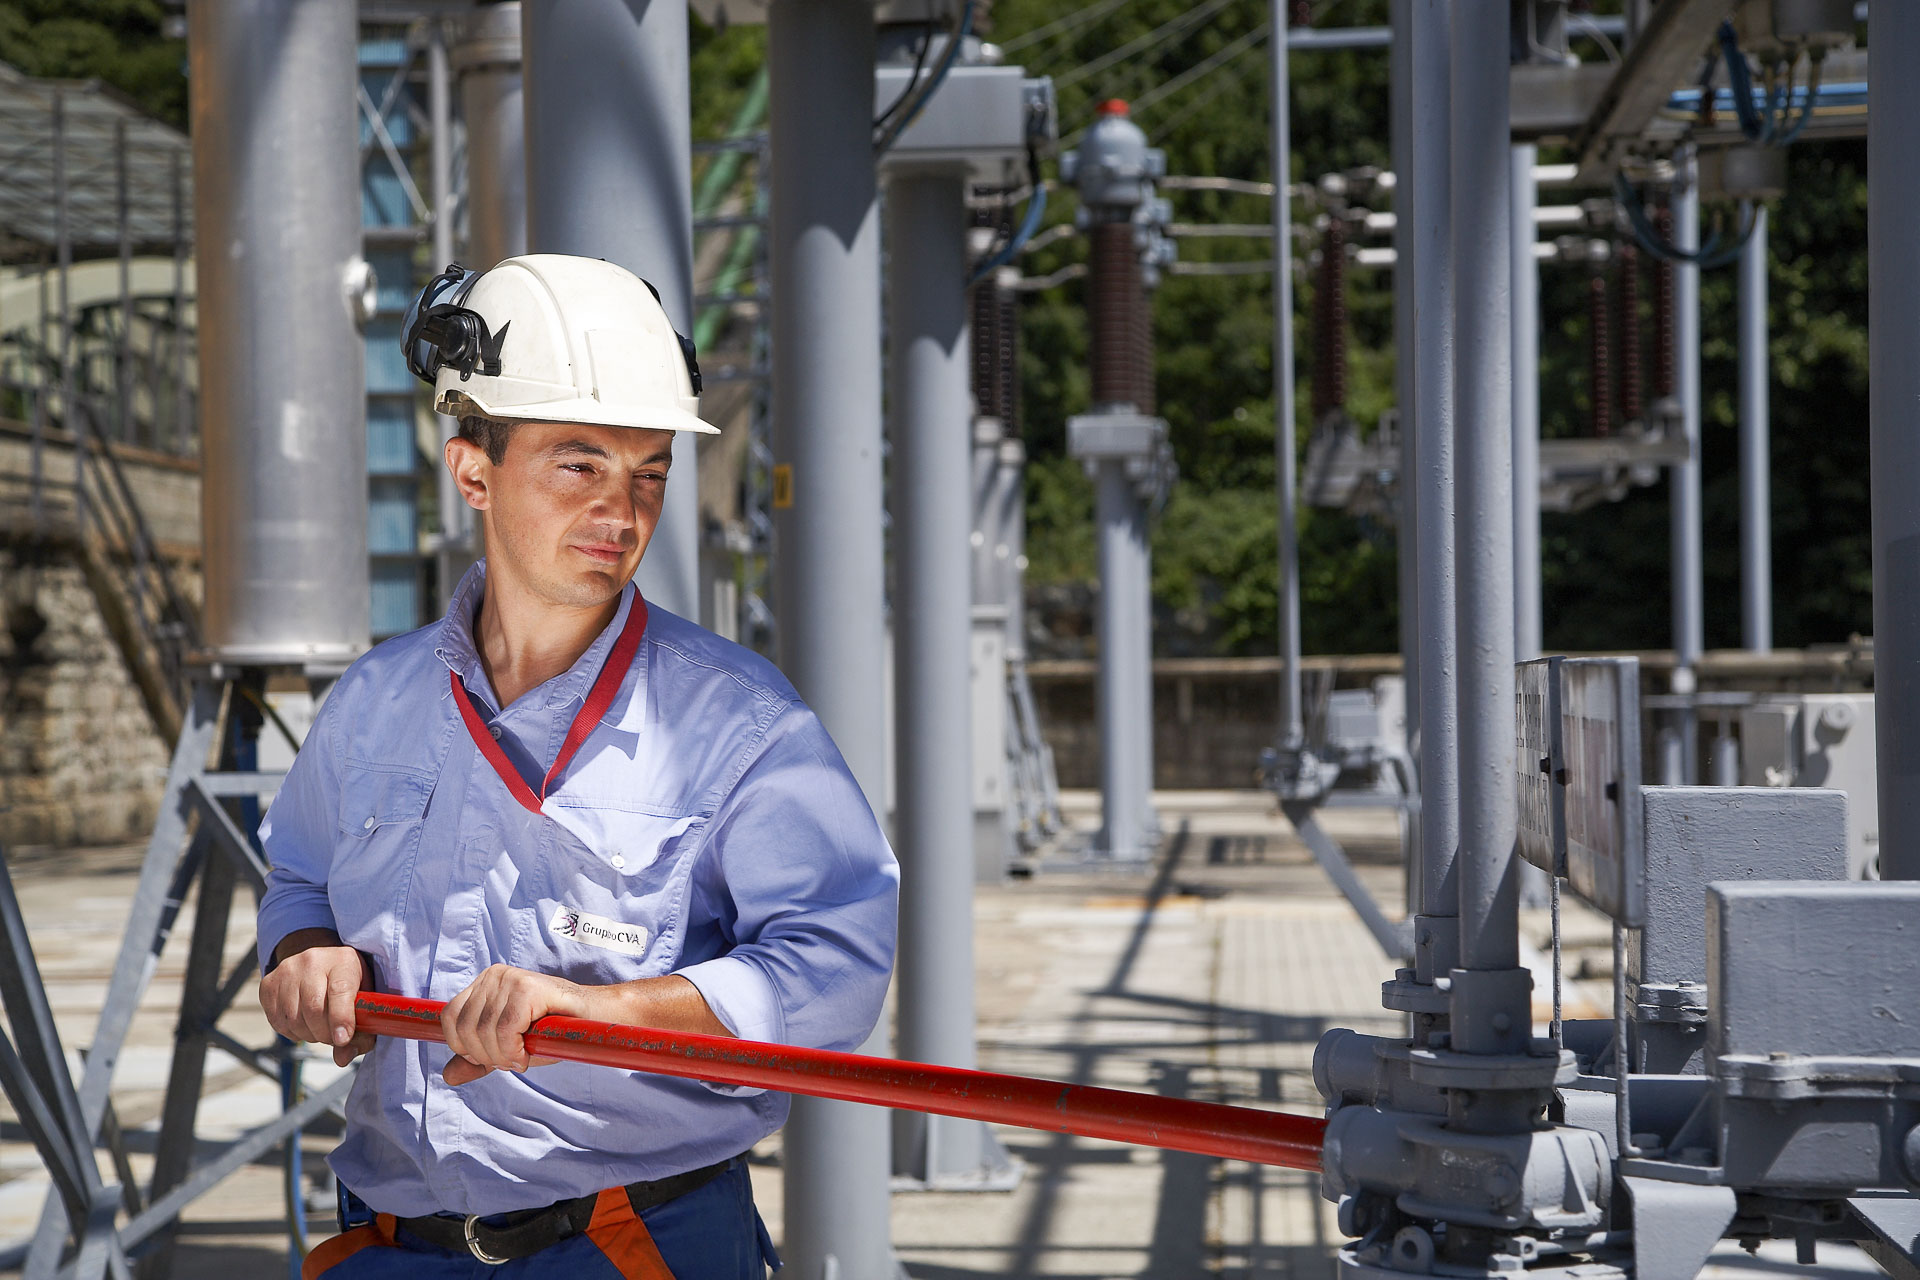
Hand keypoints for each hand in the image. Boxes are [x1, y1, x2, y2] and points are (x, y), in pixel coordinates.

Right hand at [260, 930, 376, 1067]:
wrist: (316, 959)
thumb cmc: (346, 981)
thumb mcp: (363, 998)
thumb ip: (361, 1031)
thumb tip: (343, 1058)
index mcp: (343, 961)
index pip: (340, 990)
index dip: (341, 1018)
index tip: (342, 1040)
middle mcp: (312, 962)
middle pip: (314, 1009)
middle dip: (326, 1034)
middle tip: (334, 1037)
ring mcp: (287, 972)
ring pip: (294, 1019)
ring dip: (309, 1035)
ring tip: (320, 1028)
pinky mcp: (268, 985)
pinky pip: (277, 1022)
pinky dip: (293, 1032)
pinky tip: (304, 1023)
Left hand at [440, 965, 585, 1085]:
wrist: (593, 1018)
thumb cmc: (551, 1031)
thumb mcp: (507, 1048)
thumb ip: (478, 1060)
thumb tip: (449, 1075)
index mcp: (483, 985)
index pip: (450, 1019)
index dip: (465, 1047)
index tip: (491, 1057)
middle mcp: (493, 976)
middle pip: (464, 1028)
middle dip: (485, 1056)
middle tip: (511, 1060)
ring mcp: (511, 978)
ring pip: (484, 1032)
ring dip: (502, 1057)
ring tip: (522, 1057)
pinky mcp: (529, 987)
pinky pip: (506, 1030)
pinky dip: (513, 1051)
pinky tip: (526, 1054)